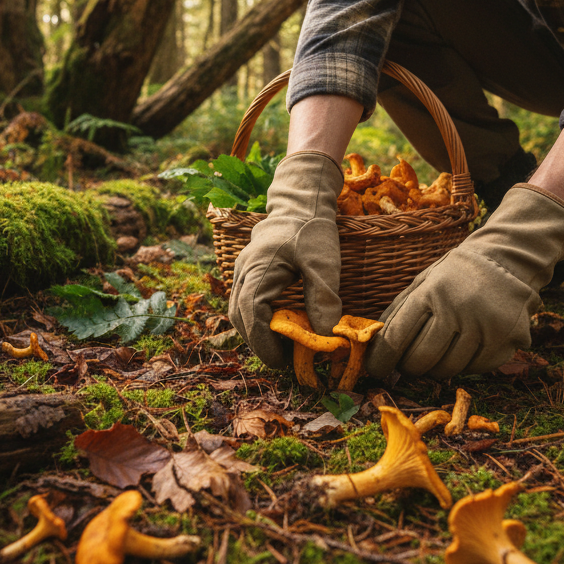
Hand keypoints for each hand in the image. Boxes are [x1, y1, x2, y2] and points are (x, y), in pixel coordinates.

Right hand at [229, 152, 344, 366]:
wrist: (301, 201)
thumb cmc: (312, 229)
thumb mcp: (324, 262)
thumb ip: (323, 298)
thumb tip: (325, 336)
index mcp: (258, 268)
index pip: (251, 314)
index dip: (263, 343)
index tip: (282, 361)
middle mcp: (243, 271)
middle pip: (239, 316)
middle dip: (259, 343)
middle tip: (285, 360)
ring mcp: (242, 270)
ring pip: (239, 310)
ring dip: (256, 332)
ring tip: (282, 346)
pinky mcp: (248, 271)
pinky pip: (245, 301)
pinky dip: (257, 319)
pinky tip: (279, 326)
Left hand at [365, 184, 563, 377]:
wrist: (507, 260)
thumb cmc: (456, 275)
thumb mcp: (424, 282)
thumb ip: (399, 312)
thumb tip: (374, 347)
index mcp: (430, 292)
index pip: (397, 338)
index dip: (381, 360)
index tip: (376, 369)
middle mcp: (457, 309)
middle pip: (420, 360)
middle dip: (409, 367)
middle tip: (409, 363)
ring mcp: (485, 326)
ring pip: (447, 369)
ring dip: (437, 367)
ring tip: (438, 353)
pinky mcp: (507, 339)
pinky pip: (475, 369)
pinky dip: (465, 365)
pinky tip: (465, 349)